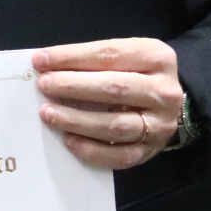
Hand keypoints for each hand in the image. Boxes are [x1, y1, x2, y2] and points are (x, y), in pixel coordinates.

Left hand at [33, 38, 183, 170]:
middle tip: (44, 85)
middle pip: (114, 89)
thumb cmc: (137, 74)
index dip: (72, 57)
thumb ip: (94, 59)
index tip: (41, 60)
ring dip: (77, 120)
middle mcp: (163, 92)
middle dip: (73, 87)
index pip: (109, 55)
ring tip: (49, 113)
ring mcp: (160, 125)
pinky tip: (68, 141)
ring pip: (115, 125)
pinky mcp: (151, 151)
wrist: (170, 104)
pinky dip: (91, 150)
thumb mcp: (127, 56)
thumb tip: (47, 66)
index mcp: (157, 58)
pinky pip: (119, 156)